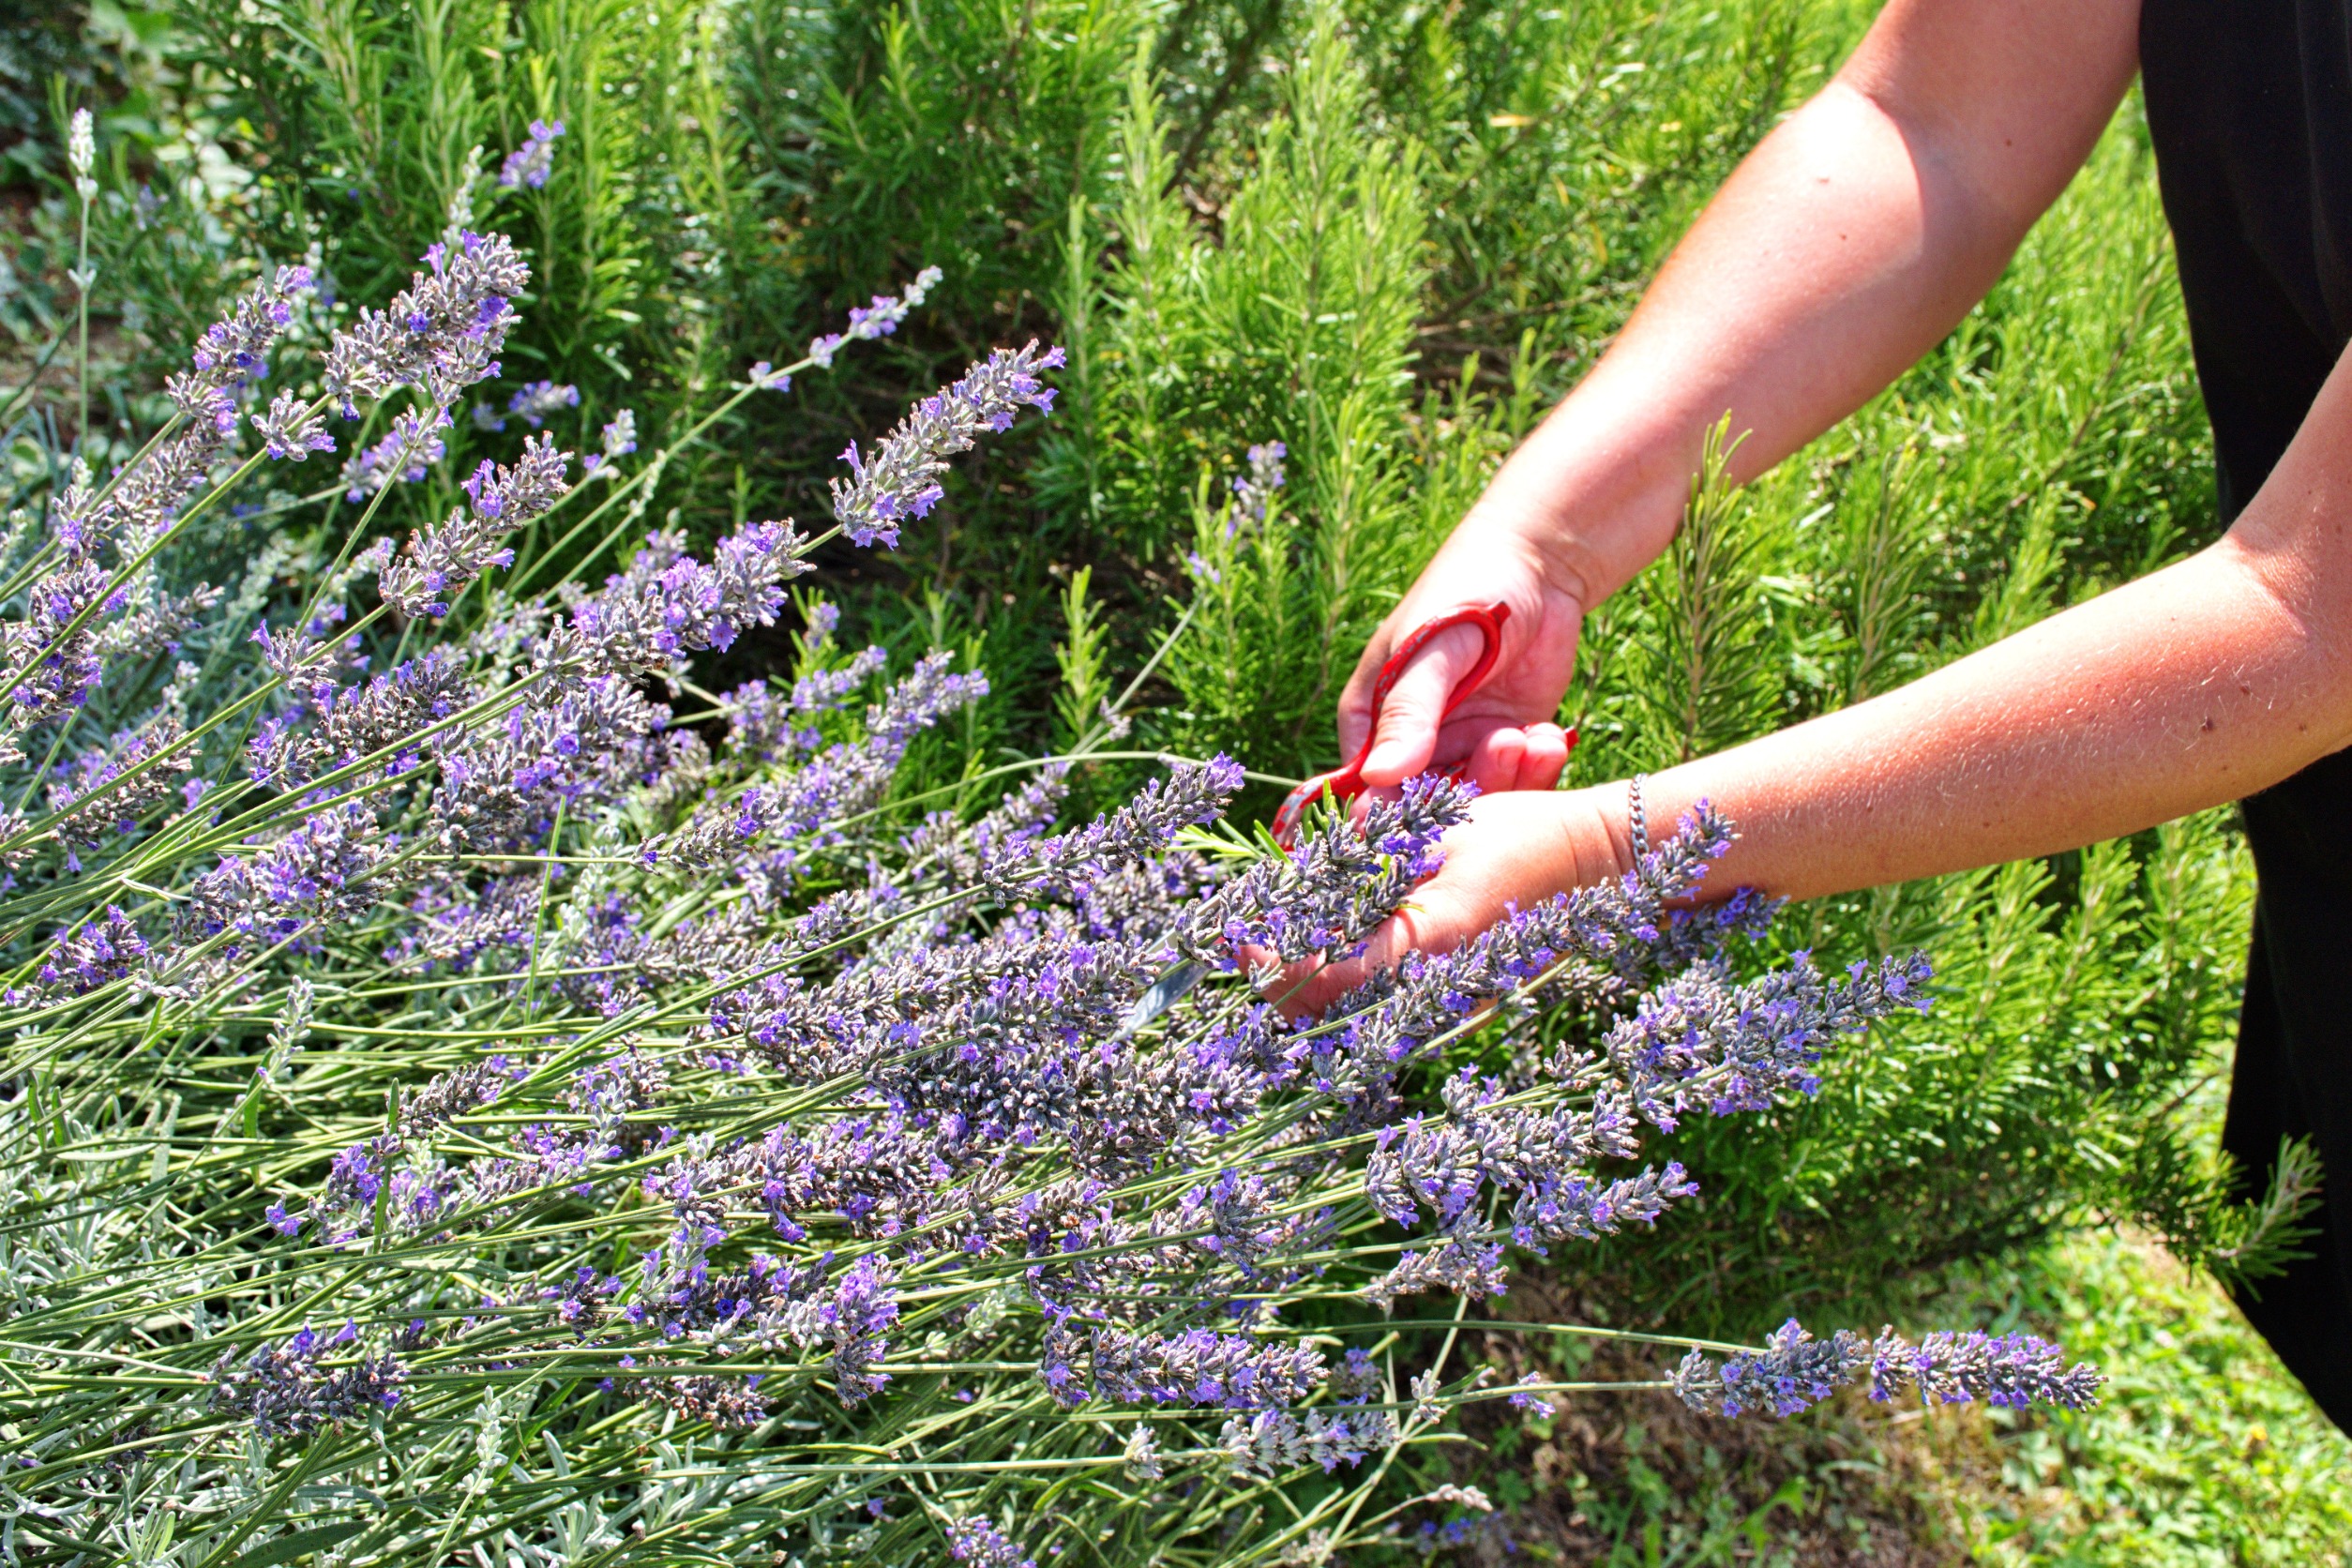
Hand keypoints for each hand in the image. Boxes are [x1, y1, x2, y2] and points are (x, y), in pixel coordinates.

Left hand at [1266, 787, 1627, 1018]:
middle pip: (1329, 1019)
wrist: (1595, 862)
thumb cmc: (1514, 834)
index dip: (1271, 966)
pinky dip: (1348, 996)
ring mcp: (1450, 1009)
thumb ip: (1359, 867)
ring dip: (1310, 995)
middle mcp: (1436, 992)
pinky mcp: (1457, 1009)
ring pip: (1353, 1026)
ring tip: (1286, 948)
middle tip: (1252, 946)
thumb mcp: (1428, 834)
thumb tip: (1289, 887)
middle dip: (1281, 986)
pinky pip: (1386, 1016)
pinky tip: (1336, 956)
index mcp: (1426, 944)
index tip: (1241, 938)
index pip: (1322, 981)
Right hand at [1339, 519, 1586, 792]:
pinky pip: (1518, 784)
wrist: (1538, 567)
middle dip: (1470, 793)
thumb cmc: (1467, 593)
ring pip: (1479, 802)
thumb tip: (1379, 775)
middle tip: (1504, 744)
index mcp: (1369, 721)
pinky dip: (1536, 769)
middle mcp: (1411, 744)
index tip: (1439, 809)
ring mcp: (1461, 747)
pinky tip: (1549, 735)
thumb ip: (1408, 712)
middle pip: (1428, 806)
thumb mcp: (1431, 651)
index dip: (1398, 813)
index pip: (1367, 790)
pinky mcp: (1505, 746)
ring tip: (1532, 736)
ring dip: (1511, 779)